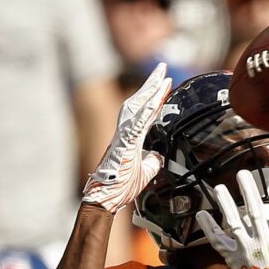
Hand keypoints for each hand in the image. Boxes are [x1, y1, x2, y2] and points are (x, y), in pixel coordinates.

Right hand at [82, 63, 172, 213]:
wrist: (104, 198)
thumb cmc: (119, 187)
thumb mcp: (144, 173)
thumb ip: (152, 162)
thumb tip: (158, 157)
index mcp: (129, 138)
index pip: (144, 112)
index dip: (154, 98)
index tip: (164, 84)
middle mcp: (124, 133)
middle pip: (138, 103)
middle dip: (151, 85)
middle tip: (162, 69)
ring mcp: (122, 137)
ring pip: (136, 108)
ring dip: (149, 93)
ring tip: (161, 78)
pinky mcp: (122, 145)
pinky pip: (136, 125)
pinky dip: (145, 112)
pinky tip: (154, 102)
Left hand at [196, 169, 268, 268]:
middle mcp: (263, 243)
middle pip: (255, 212)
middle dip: (249, 191)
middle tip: (243, 173)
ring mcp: (245, 251)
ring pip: (233, 223)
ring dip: (225, 204)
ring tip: (219, 188)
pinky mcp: (232, 259)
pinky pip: (218, 242)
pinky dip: (209, 228)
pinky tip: (201, 214)